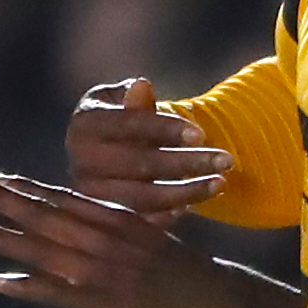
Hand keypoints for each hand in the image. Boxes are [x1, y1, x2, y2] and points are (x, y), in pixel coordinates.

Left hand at [0, 170, 298, 307]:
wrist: (216, 299)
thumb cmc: (185, 271)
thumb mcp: (151, 235)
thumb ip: (118, 227)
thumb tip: (91, 222)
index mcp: (114, 218)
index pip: (59, 197)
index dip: (23, 187)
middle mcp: (101, 236)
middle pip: (40, 212)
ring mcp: (99, 268)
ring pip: (38, 247)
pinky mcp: (100, 300)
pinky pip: (52, 290)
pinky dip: (22, 286)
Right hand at [63, 77, 233, 216]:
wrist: (99, 152)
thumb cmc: (118, 119)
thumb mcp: (121, 101)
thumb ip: (133, 99)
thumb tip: (141, 85)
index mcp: (84, 125)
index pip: (128, 125)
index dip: (166, 129)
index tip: (203, 133)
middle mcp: (80, 160)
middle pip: (140, 164)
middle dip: (187, 162)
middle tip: (227, 160)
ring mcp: (91, 193)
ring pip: (144, 197)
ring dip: (187, 192)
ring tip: (221, 183)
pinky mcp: (105, 217)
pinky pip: (142, 221)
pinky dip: (170, 214)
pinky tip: (194, 204)